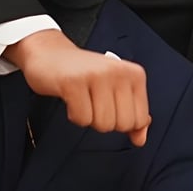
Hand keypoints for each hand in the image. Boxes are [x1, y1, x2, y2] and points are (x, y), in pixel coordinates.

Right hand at [4, 29, 150, 146]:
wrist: (51, 54)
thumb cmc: (85, 74)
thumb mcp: (116, 90)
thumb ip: (132, 114)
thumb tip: (140, 138)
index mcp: (135, 74)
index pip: (141, 119)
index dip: (123, 122)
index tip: (111, 107)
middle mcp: (119, 72)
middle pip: (123, 124)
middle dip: (106, 122)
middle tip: (95, 103)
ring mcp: (96, 75)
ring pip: (103, 124)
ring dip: (90, 119)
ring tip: (84, 99)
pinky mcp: (73, 82)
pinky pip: (82, 119)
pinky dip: (74, 116)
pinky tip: (72, 99)